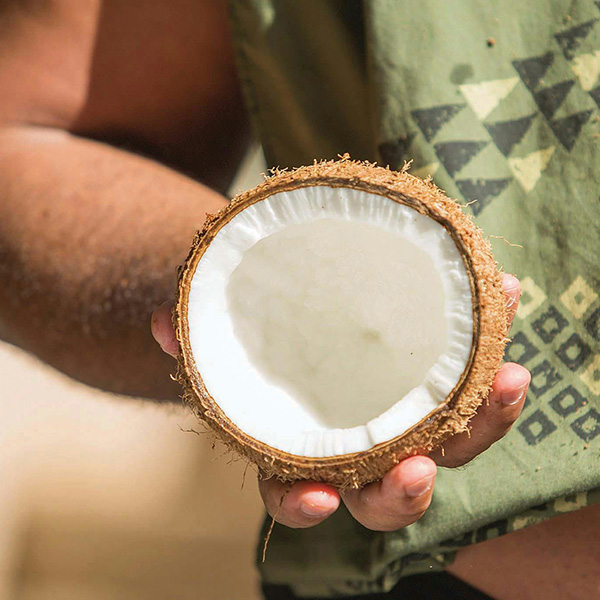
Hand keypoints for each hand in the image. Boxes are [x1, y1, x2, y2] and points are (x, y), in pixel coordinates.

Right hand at [152, 274, 529, 531]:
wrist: (302, 302)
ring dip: (482, 418)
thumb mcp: (229, 327)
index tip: (319, 497)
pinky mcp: (441, 376)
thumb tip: (164, 323)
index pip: (298, 491)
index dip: (305, 502)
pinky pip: (475, 377)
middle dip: (403, 492)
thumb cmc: (264, 331)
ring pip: (450, 443)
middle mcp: (359, 444)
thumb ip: (198, 328)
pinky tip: (505, 293)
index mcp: (304, 444)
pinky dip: (494, 344)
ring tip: (508, 376)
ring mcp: (405, 414)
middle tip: (415, 468)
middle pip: (385, 494)